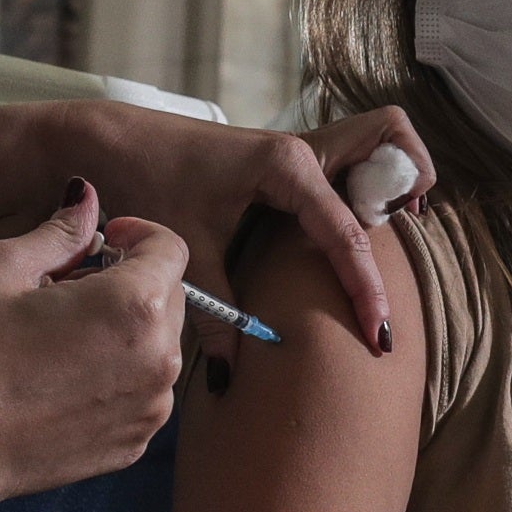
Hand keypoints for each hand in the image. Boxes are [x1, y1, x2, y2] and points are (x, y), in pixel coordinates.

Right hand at [0, 183, 183, 500]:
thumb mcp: (3, 267)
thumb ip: (60, 231)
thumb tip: (86, 198)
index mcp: (136, 306)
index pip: (171, 250)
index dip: (140, 233)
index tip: (108, 238)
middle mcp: (159, 360)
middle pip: (170, 298)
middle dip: (131, 283)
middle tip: (71, 290)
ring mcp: (151, 408)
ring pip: (158, 348)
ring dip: (127, 332)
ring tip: (63, 338)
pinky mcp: (135, 443)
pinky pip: (143, 393)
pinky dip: (118, 377)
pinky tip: (63, 380)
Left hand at [73, 102, 435, 354]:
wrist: (100, 141)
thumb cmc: (141, 182)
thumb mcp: (182, 252)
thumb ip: (217, 314)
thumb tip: (232, 374)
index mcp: (284, 166)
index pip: (346, 235)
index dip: (367, 292)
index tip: (380, 337)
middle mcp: (300, 150)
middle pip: (391, 137)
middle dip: (412, 180)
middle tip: (405, 236)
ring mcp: (295, 152)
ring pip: (376, 140)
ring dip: (393, 178)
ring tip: (389, 234)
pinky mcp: (282, 163)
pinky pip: (345, 166)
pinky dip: (362, 190)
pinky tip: (347, 238)